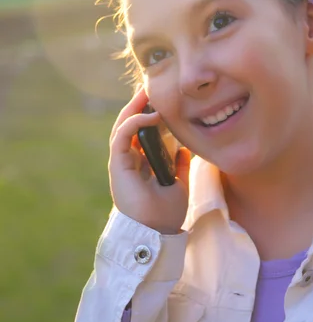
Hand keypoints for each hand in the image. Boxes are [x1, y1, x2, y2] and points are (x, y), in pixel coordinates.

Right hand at [108, 88, 190, 233]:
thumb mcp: (179, 184)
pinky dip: (133, 123)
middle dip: (139, 106)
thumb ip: (179, 166)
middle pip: (130, 126)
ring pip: (122, 127)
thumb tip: (186, 149)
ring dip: (134, 108)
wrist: (156, 233)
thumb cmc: (165, 214)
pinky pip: (122, 137)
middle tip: (151, 89)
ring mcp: (121, 162)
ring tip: (146, 92)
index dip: (148, 115)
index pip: (141, 133)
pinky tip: (149, 115)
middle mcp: (128, 161)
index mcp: (140, 165)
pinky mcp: (117, 165)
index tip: (161, 100)